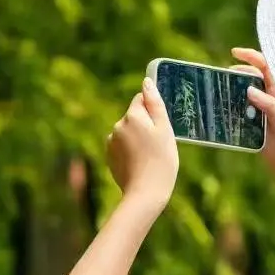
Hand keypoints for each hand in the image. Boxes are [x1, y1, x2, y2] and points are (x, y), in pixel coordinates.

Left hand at [106, 78, 178, 208]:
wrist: (145, 192)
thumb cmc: (161, 160)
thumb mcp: (164, 129)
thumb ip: (154, 103)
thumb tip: (146, 82)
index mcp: (132, 116)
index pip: (141, 100)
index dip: (153, 111)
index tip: (161, 126)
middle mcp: (118, 125)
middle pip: (134, 117)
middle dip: (145, 126)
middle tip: (158, 145)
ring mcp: (111, 142)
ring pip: (128, 132)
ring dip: (137, 139)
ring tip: (149, 157)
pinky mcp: (109, 156)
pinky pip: (122, 147)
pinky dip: (130, 152)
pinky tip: (140, 164)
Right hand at [232, 47, 274, 196]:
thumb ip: (271, 106)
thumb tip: (249, 89)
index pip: (268, 68)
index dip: (252, 57)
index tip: (234, 52)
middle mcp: (272, 103)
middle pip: (251, 81)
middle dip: (235, 75)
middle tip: (219, 79)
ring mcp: (264, 118)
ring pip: (243, 100)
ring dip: (230, 96)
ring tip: (215, 95)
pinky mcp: (256, 133)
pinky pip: (240, 120)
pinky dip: (229, 116)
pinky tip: (218, 117)